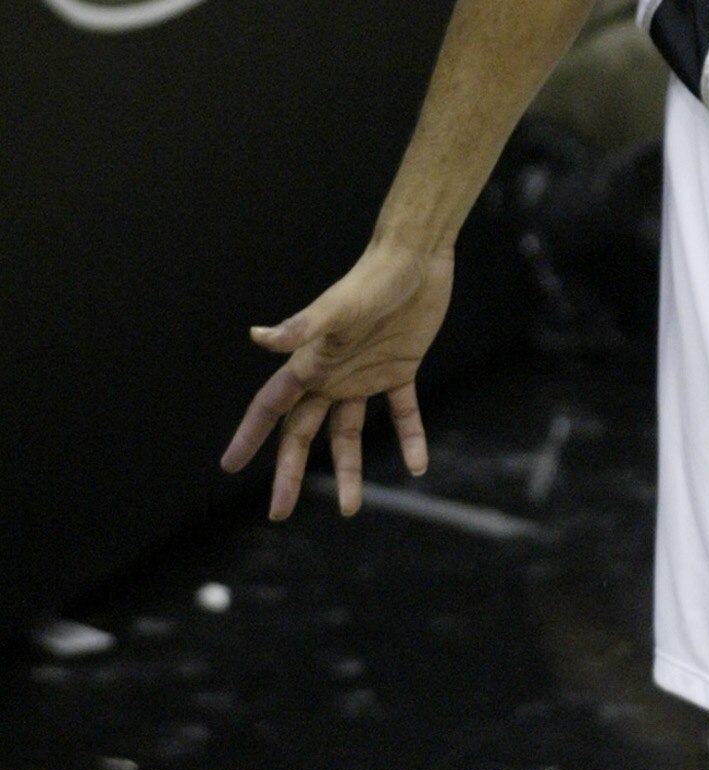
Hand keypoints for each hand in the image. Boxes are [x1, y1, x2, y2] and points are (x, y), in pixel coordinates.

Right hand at [221, 240, 454, 519]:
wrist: (415, 257)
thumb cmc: (372, 279)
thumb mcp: (338, 308)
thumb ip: (300, 328)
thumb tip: (256, 337)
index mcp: (310, 364)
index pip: (271, 408)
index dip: (249, 436)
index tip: (229, 466)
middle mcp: (331, 375)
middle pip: (302, 432)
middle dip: (289, 472)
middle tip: (279, 512)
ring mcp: (364, 375)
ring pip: (349, 434)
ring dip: (349, 470)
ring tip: (351, 509)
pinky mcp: (400, 368)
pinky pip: (403, 413)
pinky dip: (410, 438)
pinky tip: (418, 465)